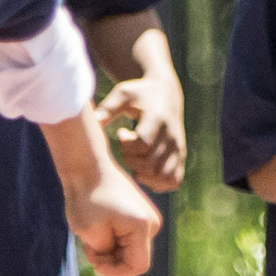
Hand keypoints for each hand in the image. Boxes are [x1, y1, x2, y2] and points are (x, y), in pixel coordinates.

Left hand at [67, 168, 162, 275]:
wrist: (87, 166)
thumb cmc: (86, 197)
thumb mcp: (90, 234)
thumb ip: (106, 253)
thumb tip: (115, 257)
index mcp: (143, 227)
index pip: (137, 266)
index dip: (116, 273)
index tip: (95, 266)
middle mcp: (152, 223)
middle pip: (134, 259)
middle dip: (110, 260)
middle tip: (87, 249)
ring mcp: (148, 218)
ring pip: (130, 250)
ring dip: (109, 251)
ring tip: (89, 239)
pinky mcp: (140, 215)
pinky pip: (129, 239)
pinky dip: (112, 240)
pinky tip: (97, 231)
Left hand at [99, 70, 186, 192]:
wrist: (166, 94)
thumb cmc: (139, 93)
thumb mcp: (123, 93)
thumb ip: (109, 107)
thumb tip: (95, 120)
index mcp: (158, 119)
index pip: (143, 143)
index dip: (127, 145)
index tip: (121, 133)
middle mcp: (171, 136)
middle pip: (150, 163)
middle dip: (131, 160)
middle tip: (126, 148)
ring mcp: (178, 148)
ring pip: (162, 176)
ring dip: (143, 174)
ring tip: (135, 160)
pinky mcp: (180, 156)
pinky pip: (173, 180)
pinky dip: (158, 182)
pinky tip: (145, 171)